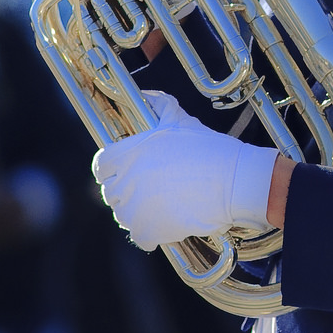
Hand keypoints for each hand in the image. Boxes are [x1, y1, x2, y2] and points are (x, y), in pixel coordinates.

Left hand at [91, 90, 278, 250]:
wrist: (231, 181)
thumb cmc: (206, 148)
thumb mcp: (179, 119)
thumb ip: (158, 106)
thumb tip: (147, 95)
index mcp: (127, 154)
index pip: (101, 166)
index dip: (111, 169)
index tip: (124, 172)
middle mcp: (124, 182)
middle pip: (110, 192)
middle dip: (125, 191)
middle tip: (146, 191)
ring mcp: (134, 209)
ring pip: (123, 215)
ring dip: (136, 213)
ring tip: (157, 208)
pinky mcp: (148, 230)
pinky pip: (139, 237)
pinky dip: (149, 234)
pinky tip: (163, 226)